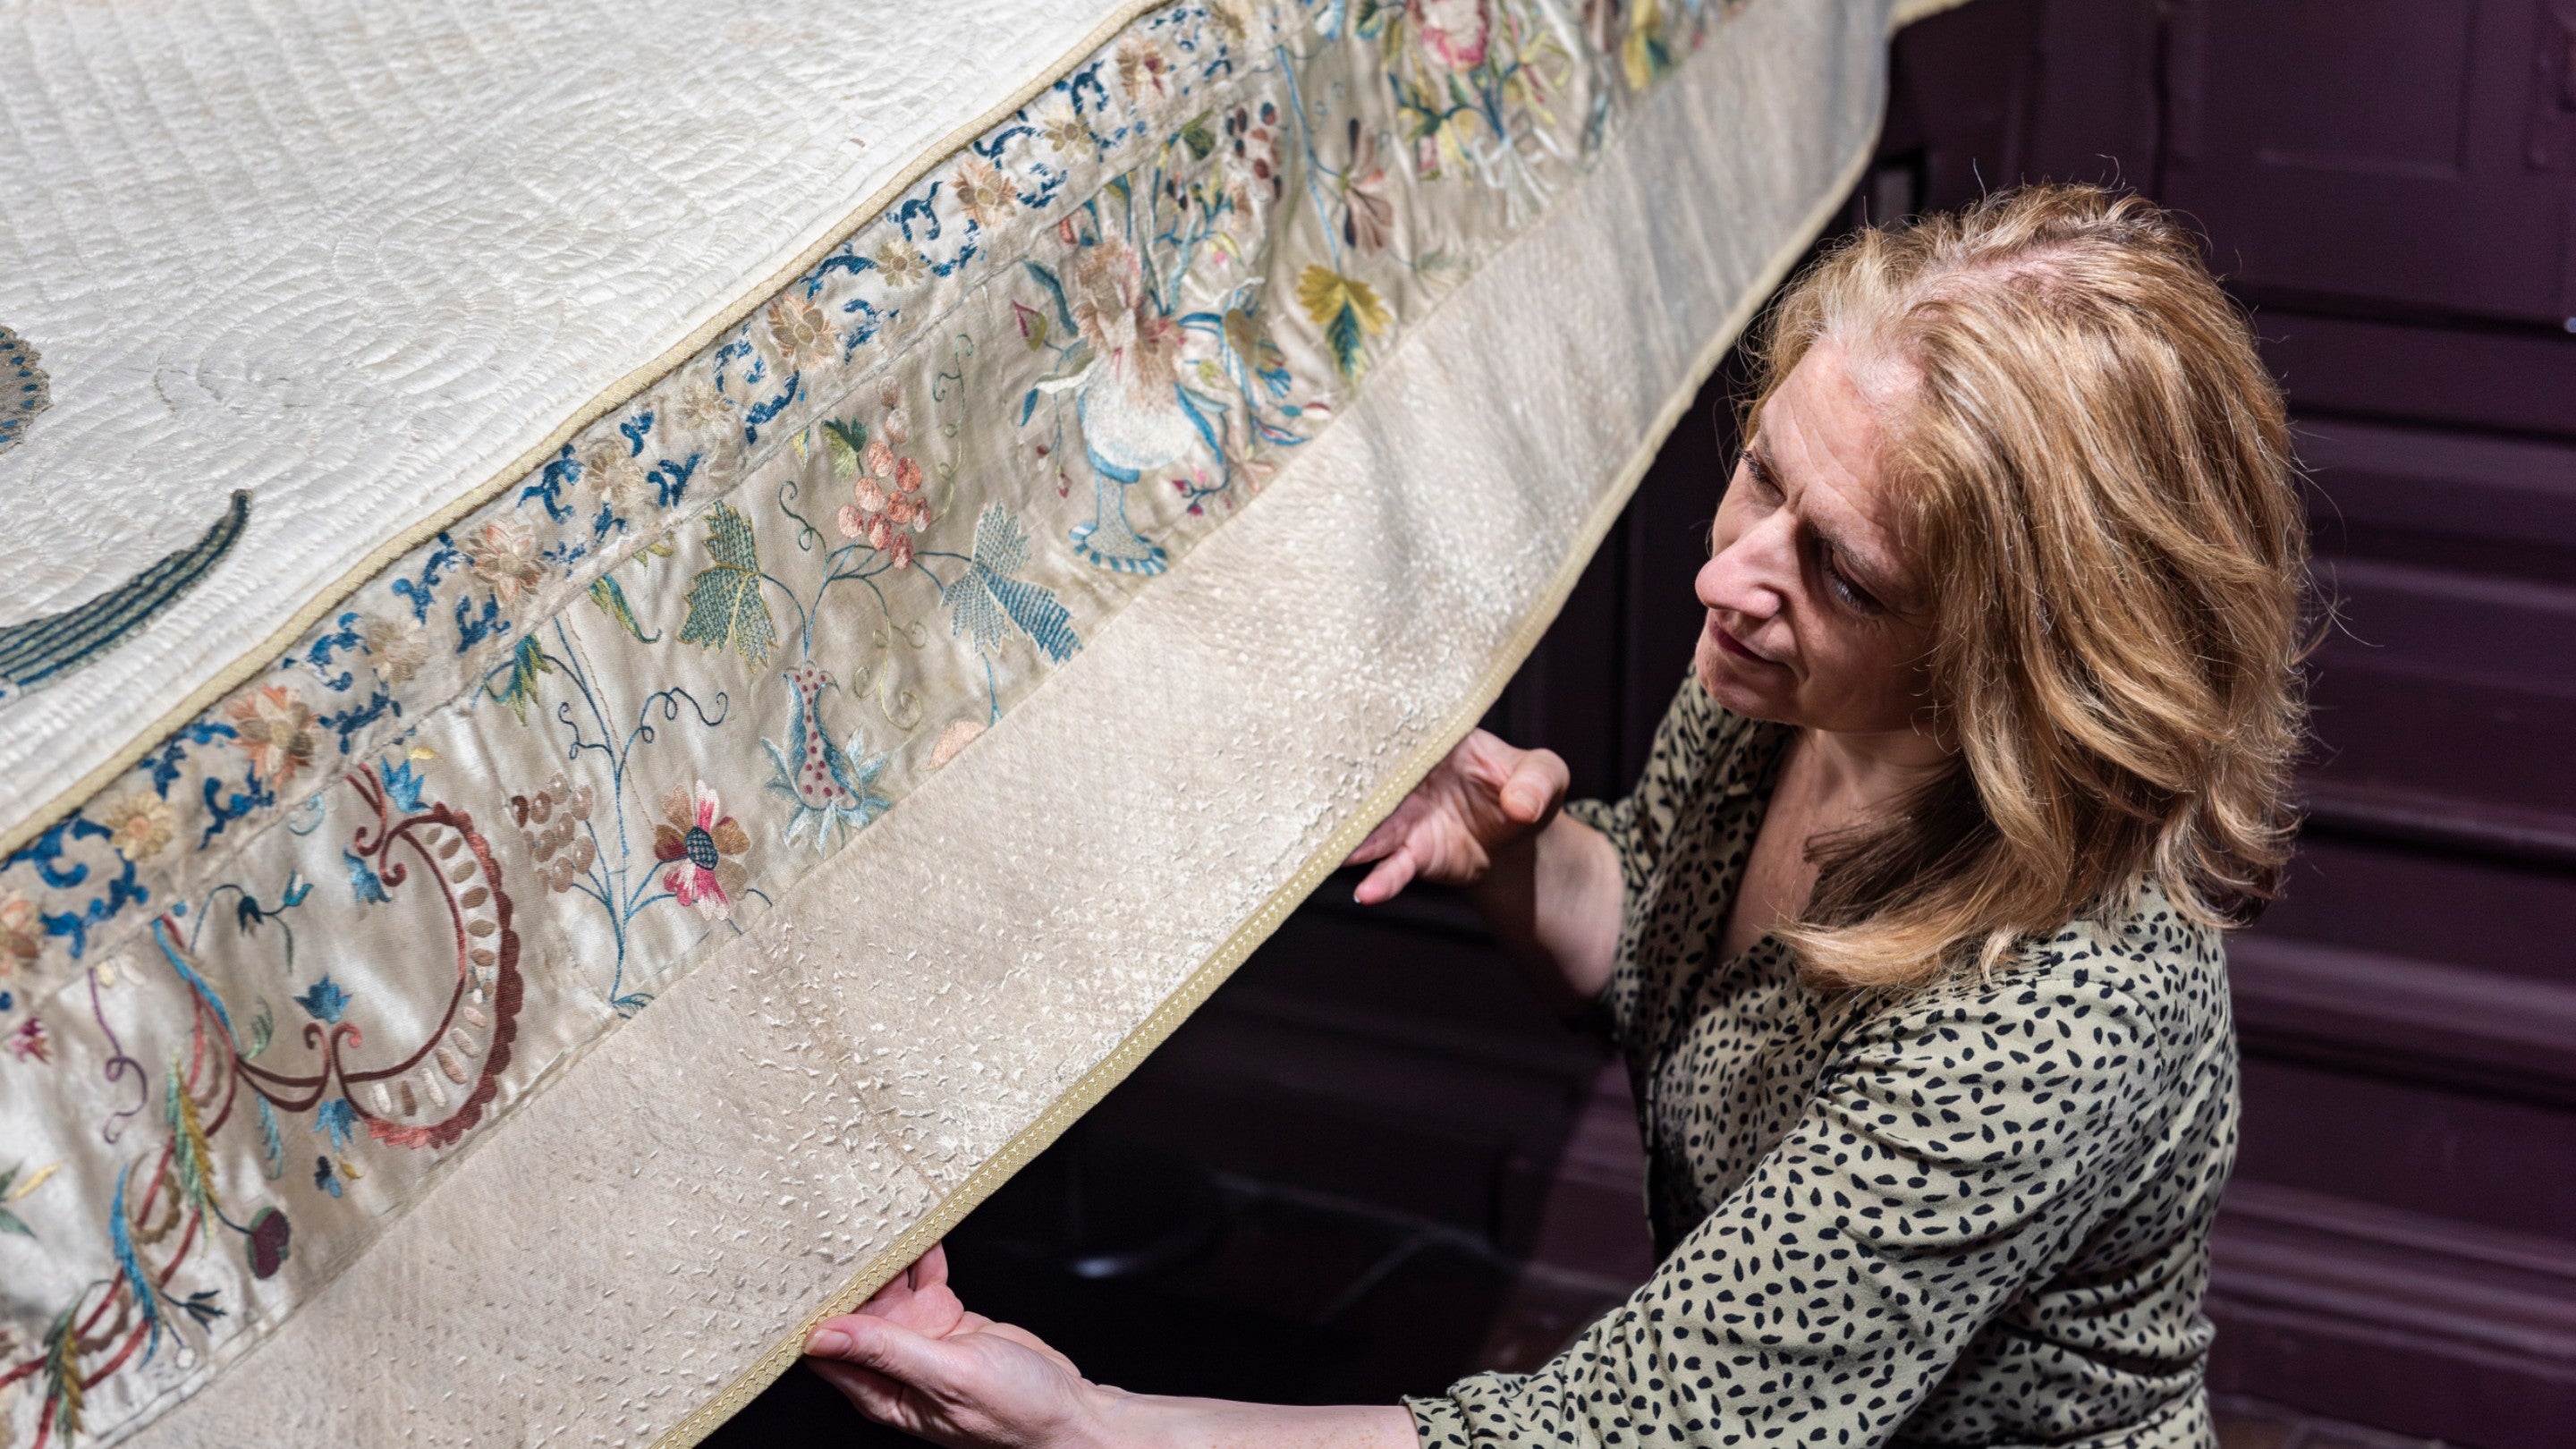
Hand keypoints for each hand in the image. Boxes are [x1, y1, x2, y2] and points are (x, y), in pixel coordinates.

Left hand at [804, 1244, 1103, 1448]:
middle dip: (847, 1276)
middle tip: (837, 1233)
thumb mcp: (947, 1376)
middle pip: (855, 1312)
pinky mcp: (947, 1319)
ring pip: (889, 1290)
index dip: (815, 1312)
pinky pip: (925, 1280)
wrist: (1068, 1407)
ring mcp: (922, 1339)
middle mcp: (895, 1364)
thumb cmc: (1014, 1412)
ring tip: (873, 1221)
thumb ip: (887, 1351)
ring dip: (884, 1260)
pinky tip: (917, 1232)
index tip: (805, 1276)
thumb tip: (823, 1337)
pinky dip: (922, 1257)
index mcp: (882, 1391)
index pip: (828, 1349)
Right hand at [1344, 729, 1568, 904]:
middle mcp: (1411, 779)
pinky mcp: (1415, 853)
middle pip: (1371, 783)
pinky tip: (1366, 893)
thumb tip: (1521, 805)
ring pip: (1372, 828)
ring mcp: (1407, 818)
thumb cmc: (1528, 788)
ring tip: (1328, 851)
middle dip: (1345, 791)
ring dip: (1350, 840)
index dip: (1373, 735)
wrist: (1519, 836)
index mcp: (1436, 744)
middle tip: (1314, 798)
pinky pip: (1393, 867)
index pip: (1399, 734)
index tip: (1345, 738)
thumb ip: (1537, 782)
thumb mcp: (1546, 775)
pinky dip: (1380, 880)